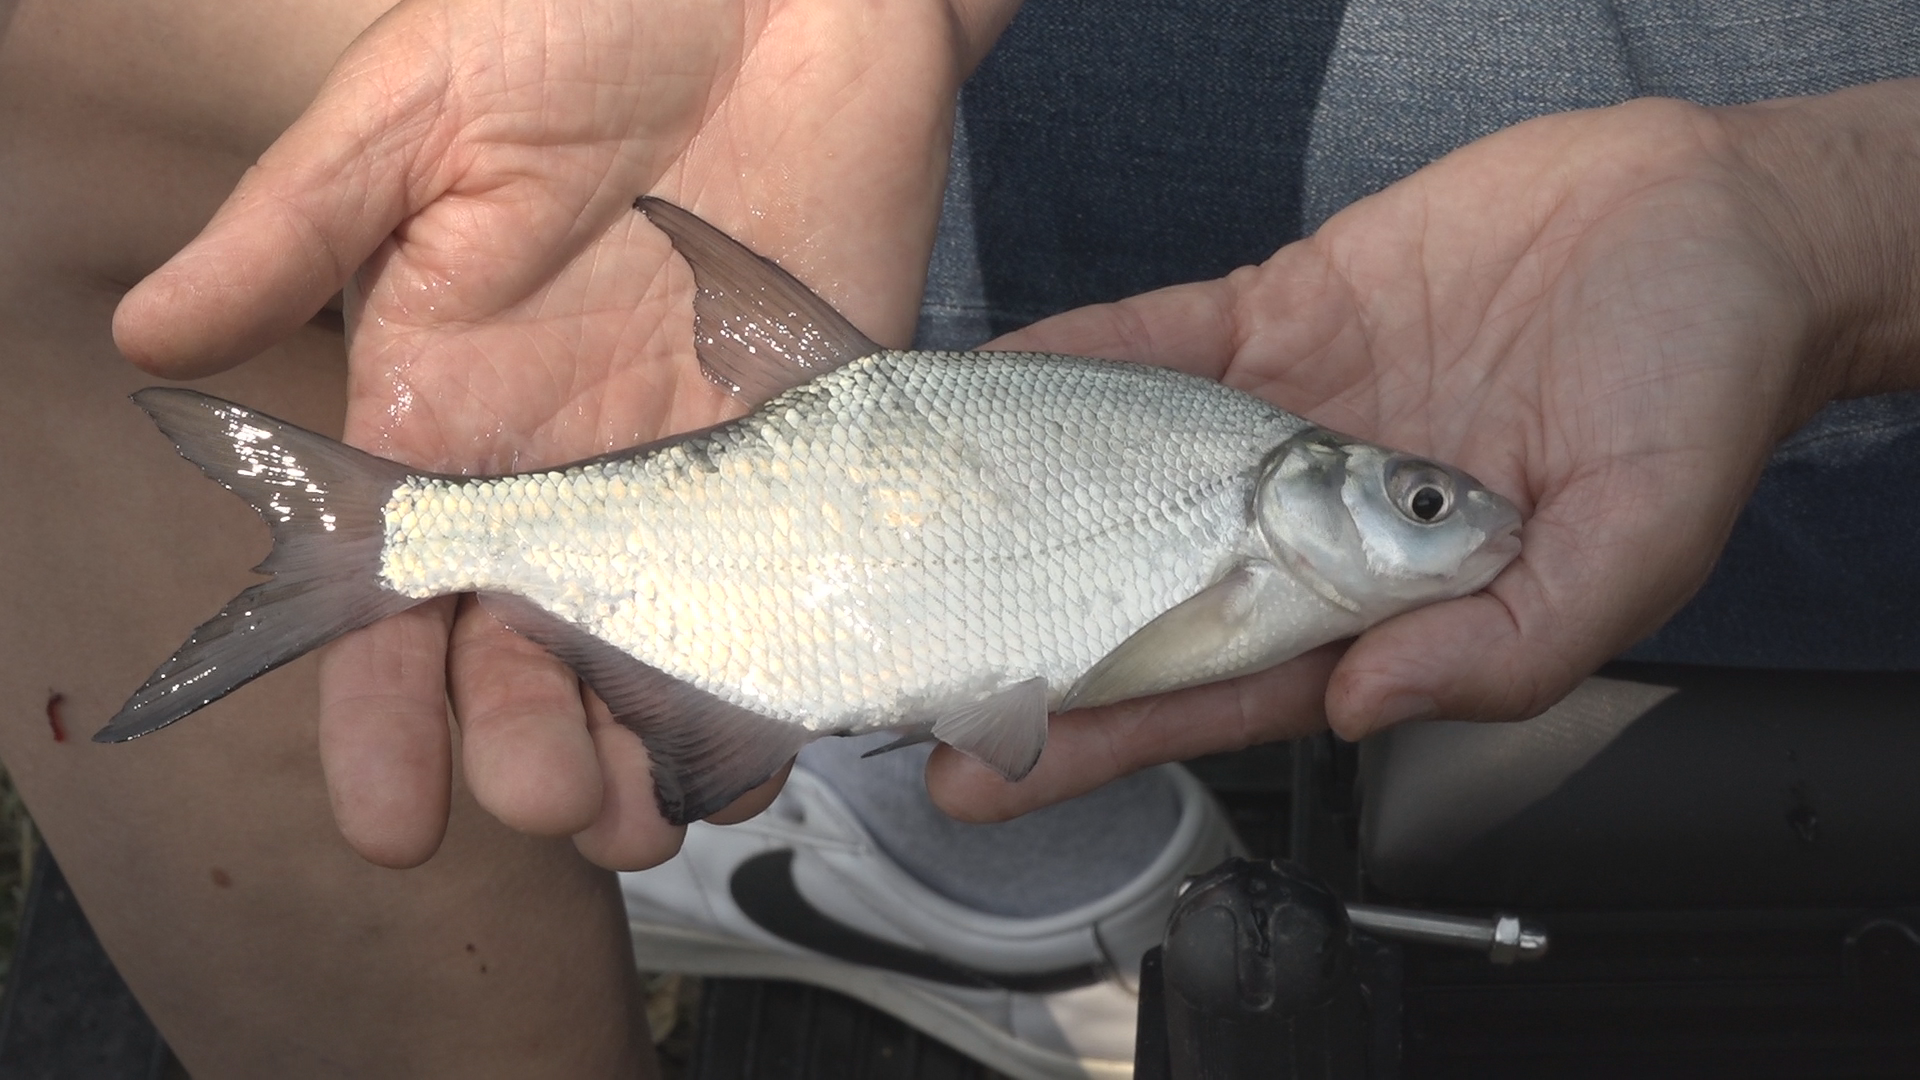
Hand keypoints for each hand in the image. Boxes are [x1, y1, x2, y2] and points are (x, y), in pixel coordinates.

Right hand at [114, 0, 1014, 867]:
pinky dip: (790, 676)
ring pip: (665, 657)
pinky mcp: (817, 447)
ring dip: (653, 751)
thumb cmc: (581, 18)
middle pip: (534, 654)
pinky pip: (800, 591)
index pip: (397, 595)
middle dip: (532, 751)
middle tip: (552, 805)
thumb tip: (152, 342)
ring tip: (652, 815)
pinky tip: (781, 740)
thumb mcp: (417, 111)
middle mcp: (569, 466)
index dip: (382, 715)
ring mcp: (696, 468)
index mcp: (448, 408)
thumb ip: (299, 228)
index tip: (389, 818)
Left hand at [928, 88, 1919, 819]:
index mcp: (1392, 603)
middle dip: (1032, 645)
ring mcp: (1288, 420)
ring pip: (1128, 472)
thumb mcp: (1632, 548)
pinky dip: (1079, 359)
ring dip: (1022, 504)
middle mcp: (1315, 523)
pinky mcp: (1285, 316)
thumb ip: (1505, 646)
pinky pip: (1160, 343)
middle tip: (908, 685)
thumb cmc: (1697, 395)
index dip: (1111, 728)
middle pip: (1143, 594)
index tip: (1000, 763)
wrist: (1710, 227)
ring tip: (911, 540)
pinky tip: (992, 381)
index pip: (1223, 684)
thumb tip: (1362, 705)